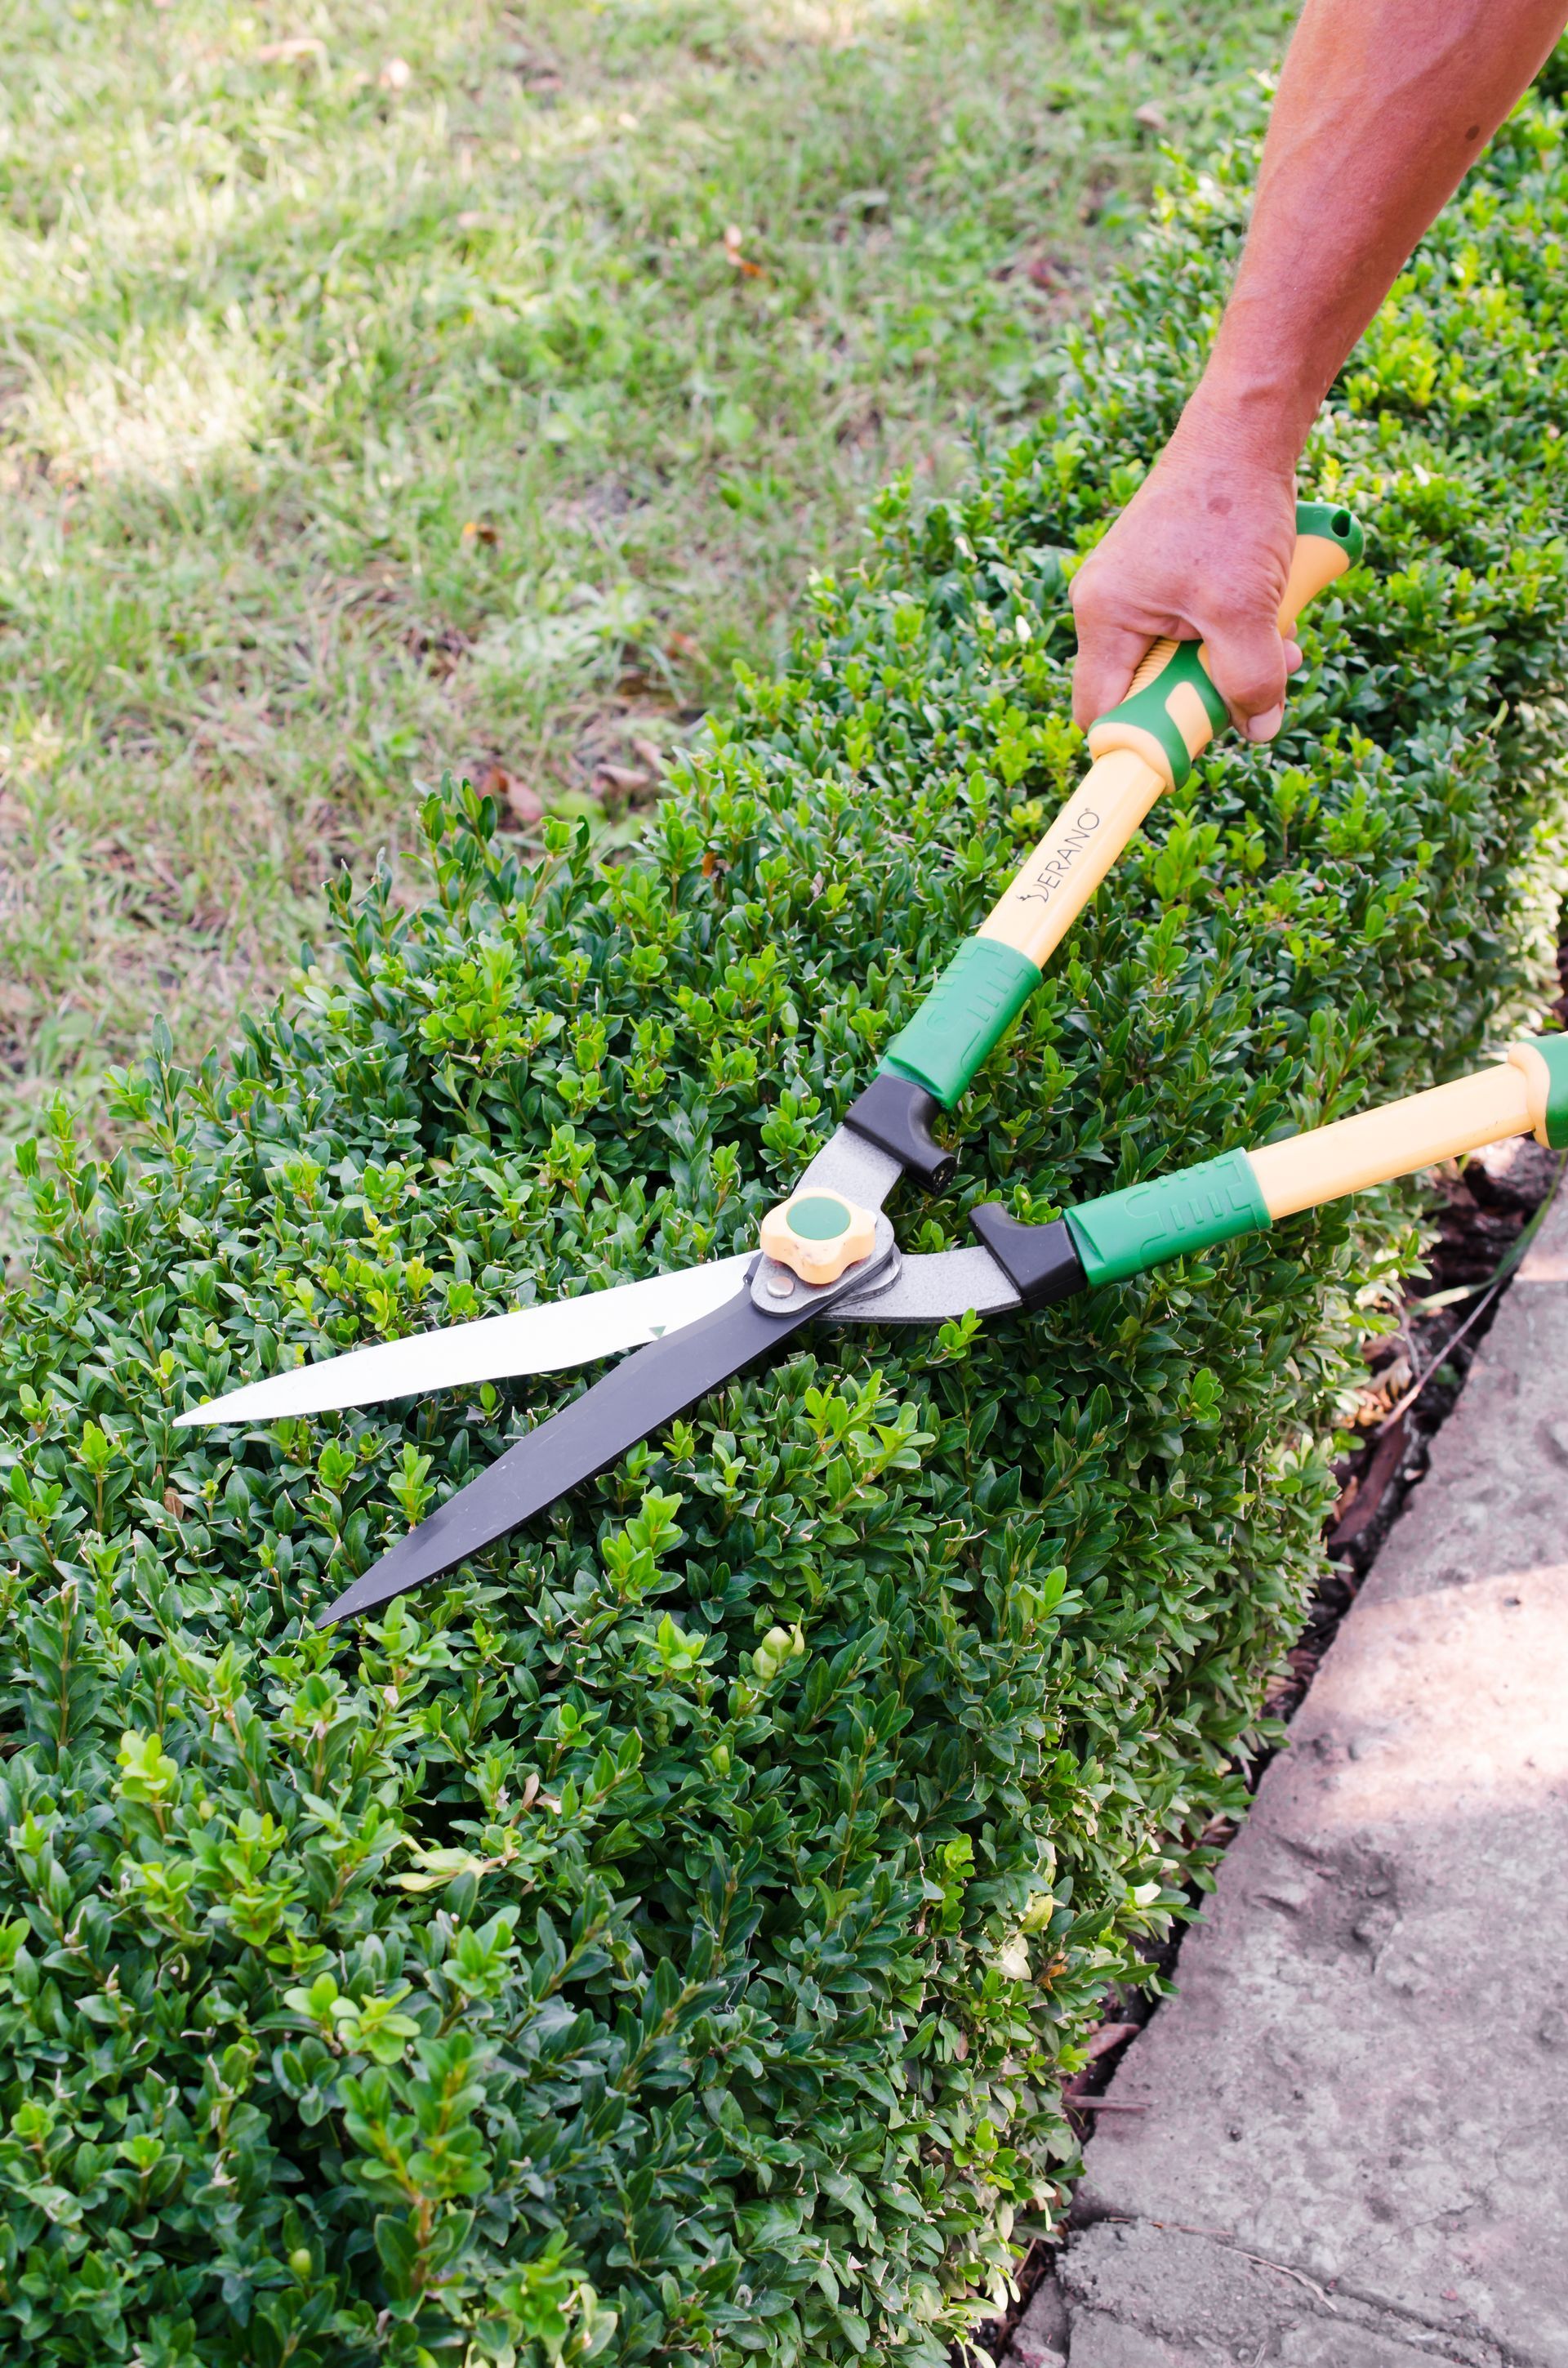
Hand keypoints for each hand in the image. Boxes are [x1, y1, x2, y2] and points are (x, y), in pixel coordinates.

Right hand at [1069, 410, 1302, 740]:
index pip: (1102, 712)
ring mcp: (1141, 591)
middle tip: (1259, 683)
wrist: (1245, 432)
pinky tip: (1273, 607)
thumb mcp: (1244, 608)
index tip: (1184, 755)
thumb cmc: (1231, 509)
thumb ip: (1248, 679)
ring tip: (1281, 637)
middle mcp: (1111, 606)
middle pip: (1149, 690)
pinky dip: (1239, 630)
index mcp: (1105, 616)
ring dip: (1236, 662)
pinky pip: (1200, 628)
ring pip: (1185, 660)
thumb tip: (1258, 731)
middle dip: (1207, 695)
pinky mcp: (1172, 577)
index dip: (1141, 742)